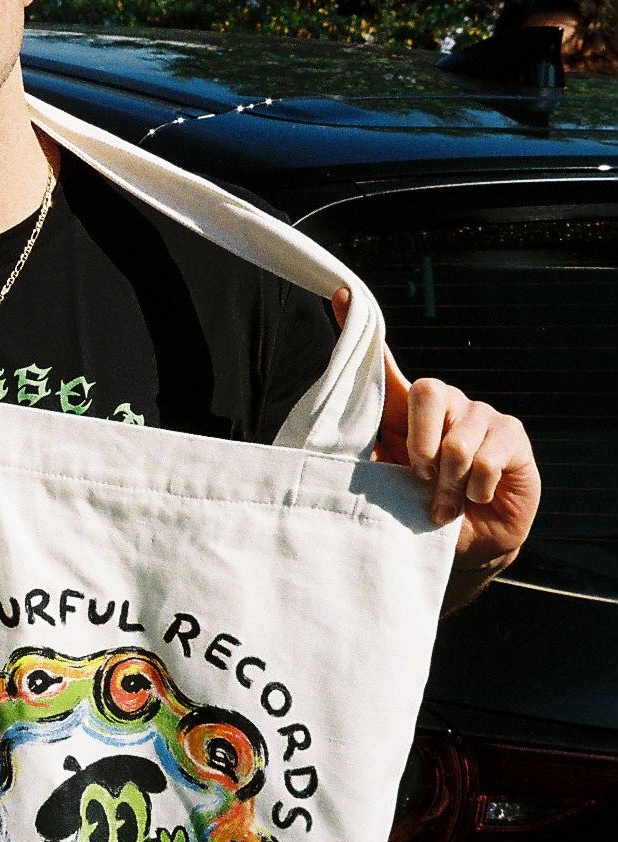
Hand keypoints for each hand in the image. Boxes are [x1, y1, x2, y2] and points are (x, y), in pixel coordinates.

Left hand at [332, 289, 540, 596]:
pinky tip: (476, 497)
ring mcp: (481, 414)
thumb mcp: (386, 486)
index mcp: (408, 411)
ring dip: (449, 484)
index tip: (339, 296)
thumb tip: (330, 441)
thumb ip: (367, 457)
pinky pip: (487, 458)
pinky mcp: (511, 435)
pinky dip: (475, 489)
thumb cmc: (423, 511)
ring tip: (445, 504)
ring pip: (457, 440)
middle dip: (420, 443)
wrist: (470, 544)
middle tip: (420, 478)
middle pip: (428, 390)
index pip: (384, 363)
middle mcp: (445, 403)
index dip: (360, 328)